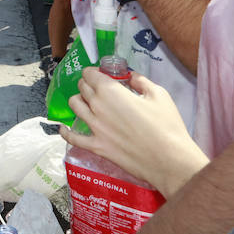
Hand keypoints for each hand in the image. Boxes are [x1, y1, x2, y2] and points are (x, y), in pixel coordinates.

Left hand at [60, 68, 208, 195]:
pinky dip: (65, 131)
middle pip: (82, 88)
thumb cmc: (166, 125)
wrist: (169, 160)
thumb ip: (140, 81)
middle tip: (98, 89)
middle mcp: (97, 106)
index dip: (93, 72)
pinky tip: (64, 128)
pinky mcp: (95, 146)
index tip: (101, 75)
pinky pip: (72, 138)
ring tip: (87, 104)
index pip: (89, 74)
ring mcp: (94, 127)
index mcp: (110, 91)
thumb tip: (130, 76)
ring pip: (74, 106)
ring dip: (79, 101)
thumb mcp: (158, 94)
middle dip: (88, 84)